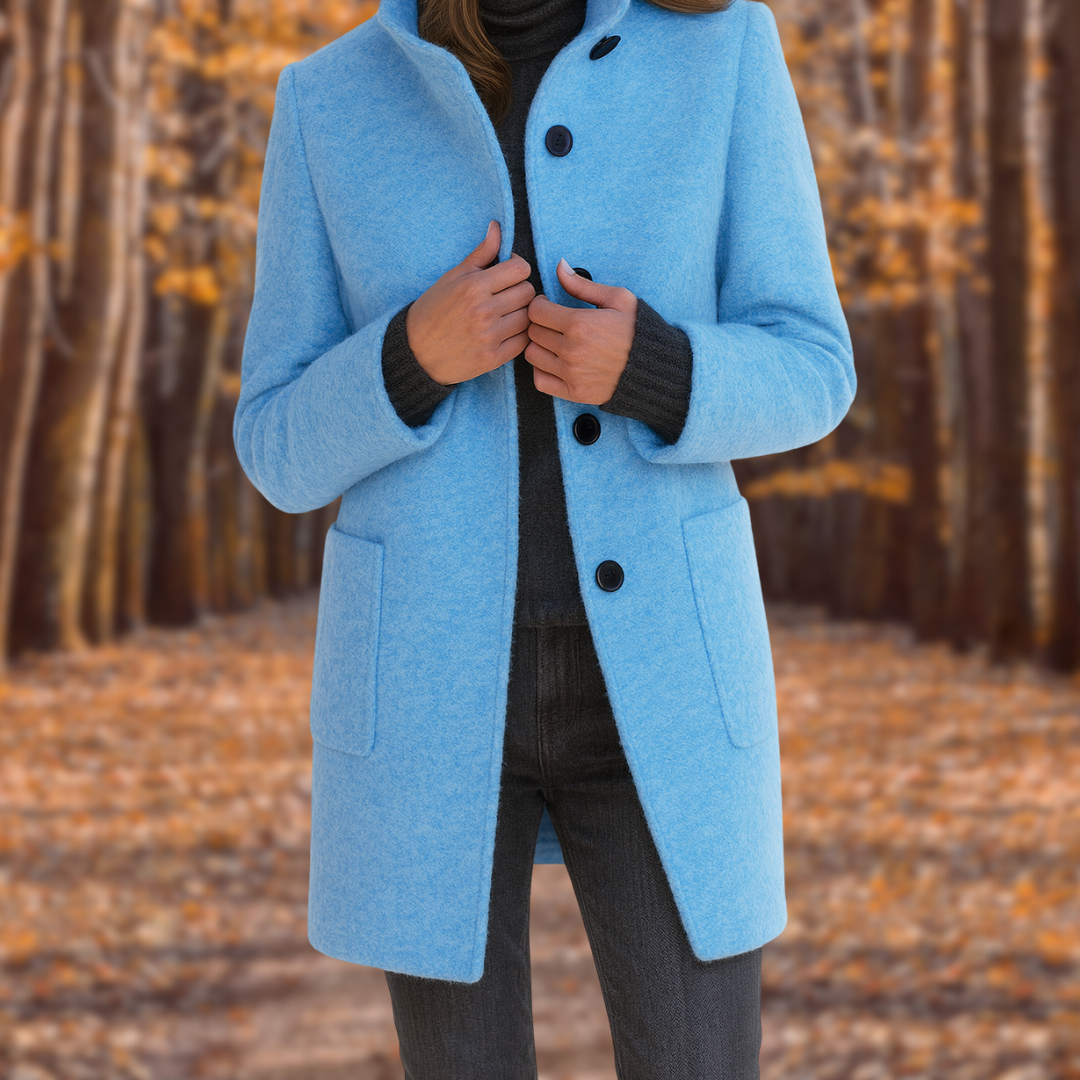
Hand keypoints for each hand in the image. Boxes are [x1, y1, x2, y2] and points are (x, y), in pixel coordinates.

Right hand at [406, 220, 534, 385]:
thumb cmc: (434, 310)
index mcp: (473, 286)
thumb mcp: (453, 276)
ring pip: (528, 318)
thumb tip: (497, 226)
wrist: (415, 351)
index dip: (517, 269)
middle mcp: (483, 311)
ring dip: (521, 314)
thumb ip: (481, 253)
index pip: (521, 269)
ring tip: (506, 313)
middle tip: (507, 295)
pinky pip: (523, 342)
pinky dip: (518, 335)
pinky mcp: (492, 358)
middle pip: (528, 292)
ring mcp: (489, 336)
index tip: (506, 274)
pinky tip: (505, 331)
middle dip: (520, 291)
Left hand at [524, 259, 637, 404]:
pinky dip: (542, 370)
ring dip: (539, 346)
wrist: (654, 368)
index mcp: (579, 324)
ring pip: (532, 355)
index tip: (548, 306)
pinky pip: (540, 380)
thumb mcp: (617, 299)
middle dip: (540, 324)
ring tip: (554, 342)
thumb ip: (582, 284)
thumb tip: (559, 266)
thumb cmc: (637, 330)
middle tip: (553, 323)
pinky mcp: (574, 392)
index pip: (536, 311)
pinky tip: (555, 362)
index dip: (539, 305)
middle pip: (533, 332)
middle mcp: (571, 350)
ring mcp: (571, 374)